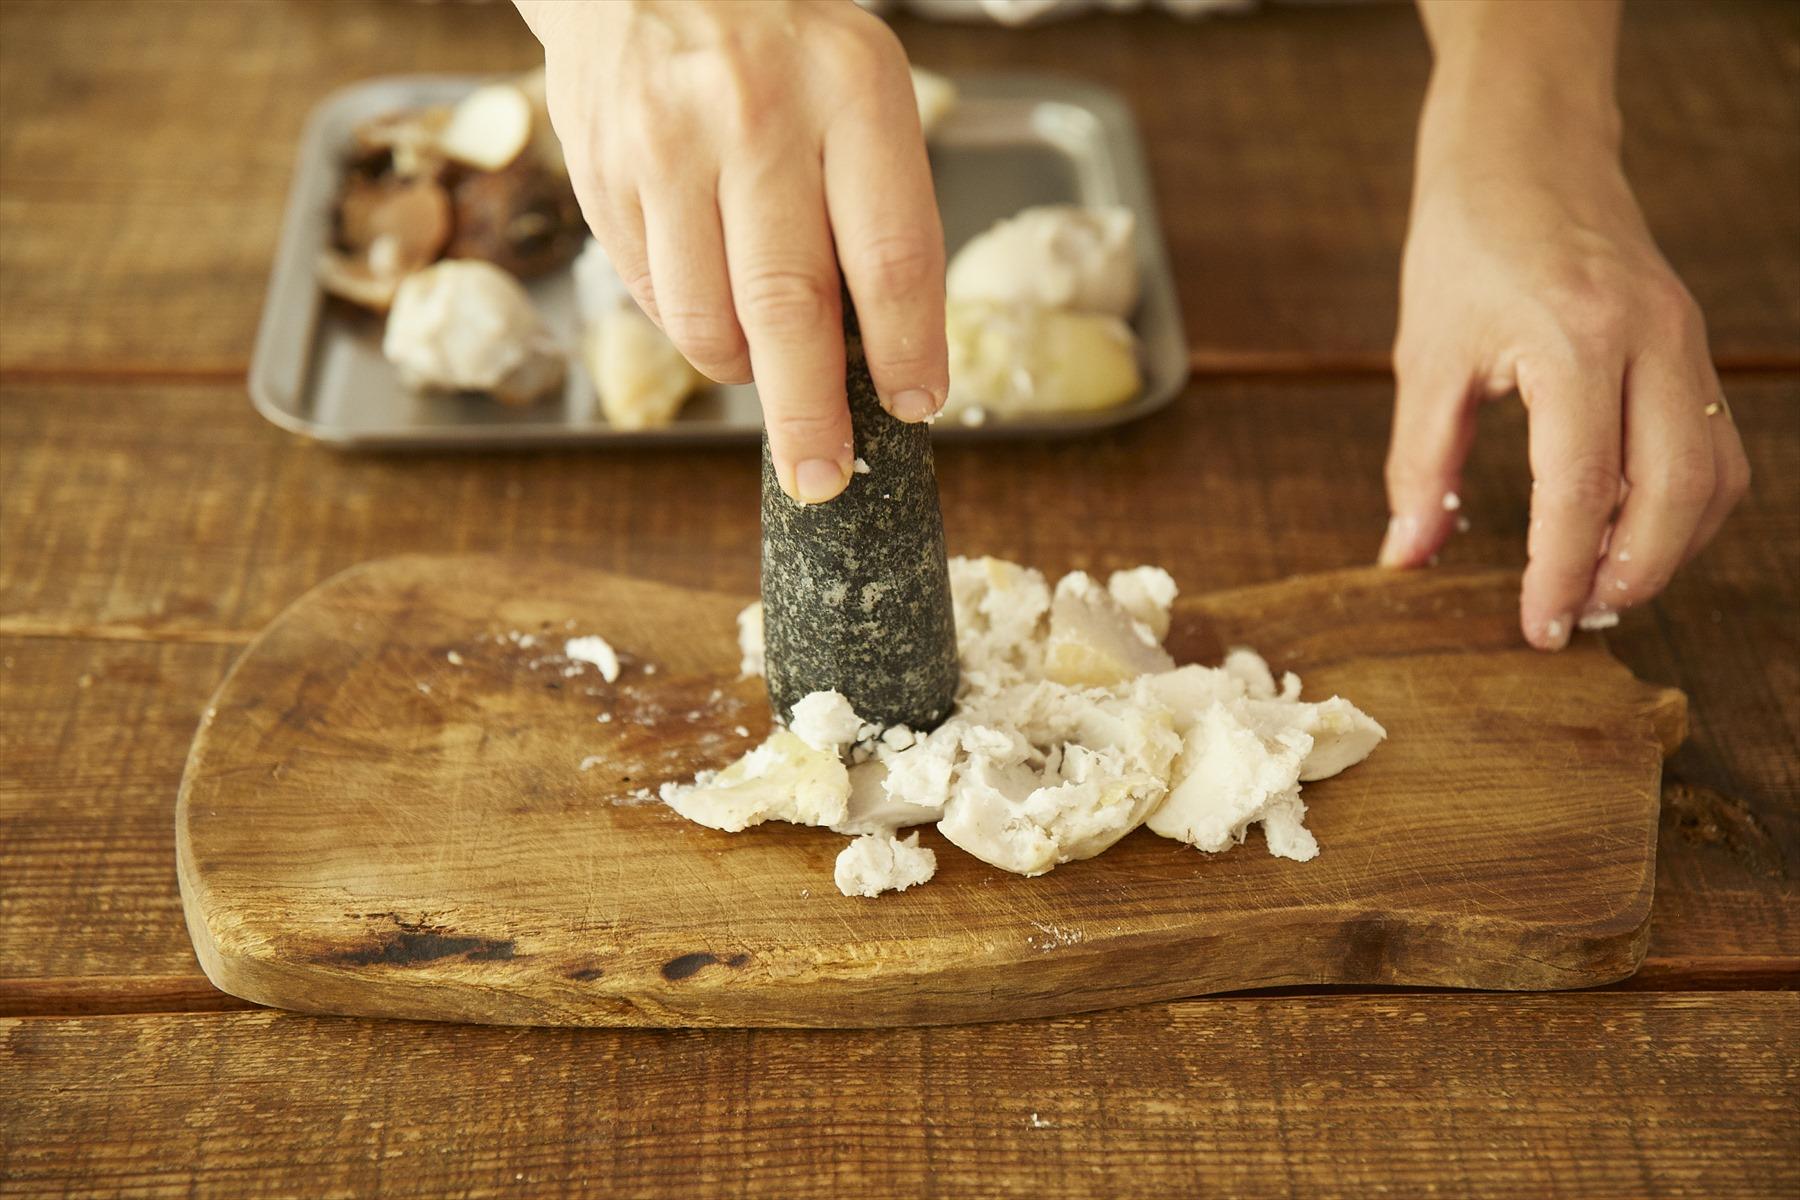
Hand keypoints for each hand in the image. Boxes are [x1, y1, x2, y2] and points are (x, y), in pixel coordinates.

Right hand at [516, 0, 947, 501]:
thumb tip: (887, 360)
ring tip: (767, 362)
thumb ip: (879, 212)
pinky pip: (654, 299)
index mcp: (851, 90)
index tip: (914, 405)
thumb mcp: (861, 94)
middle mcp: (755, 115)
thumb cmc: (779, 49)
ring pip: (710, 321)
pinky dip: (692, 329)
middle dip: (812, 415)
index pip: (891, 254)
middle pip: (791, 308)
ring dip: (745, 371)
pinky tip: (713, 299)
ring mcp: (667, 146)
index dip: (907, 349)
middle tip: (825, 475)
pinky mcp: (604, 176)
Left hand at [1380, 60, 1749, 650]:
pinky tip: (1623, 524)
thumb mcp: (1425, 355)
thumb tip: (1405, 554)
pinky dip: (1682, 501)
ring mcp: (1684, 340)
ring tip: (1601, 584)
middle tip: (1577, 619)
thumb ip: (1418, 463)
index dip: (1562, 571)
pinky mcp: (1692, 342)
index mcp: (1575, 342)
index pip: (1581, 489)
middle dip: (1632, 574)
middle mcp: (1650, 342)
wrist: (1525, 147)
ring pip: (1713, 475)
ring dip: (1668, 545)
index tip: (1540, 628)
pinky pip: (1715, 442)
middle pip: (1675, 493)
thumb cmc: (1465, 241)